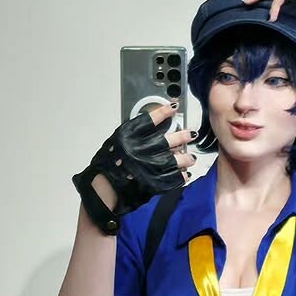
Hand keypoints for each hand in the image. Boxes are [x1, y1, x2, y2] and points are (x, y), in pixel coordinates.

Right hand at [76, 100, 197, 215]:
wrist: (104, 188)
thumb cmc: (107, 164)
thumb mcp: (116, 141)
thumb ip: (133, 134)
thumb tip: (151, 126)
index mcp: (128, 137)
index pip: (149, 120)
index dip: (164, 112)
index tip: (174, 107)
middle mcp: (140, 150)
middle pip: (167, 140)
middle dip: (182, 136)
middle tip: (191, 134)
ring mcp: (148, 167)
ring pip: (174, 160)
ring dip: (185, 158)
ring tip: (191, 158)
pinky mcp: (153, 184)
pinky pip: (172, 179)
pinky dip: (180, 176)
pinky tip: (185, 174)